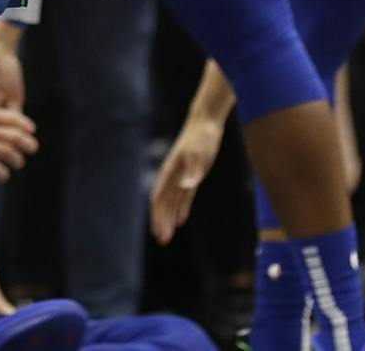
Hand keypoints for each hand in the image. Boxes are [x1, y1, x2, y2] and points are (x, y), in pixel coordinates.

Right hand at [0, 80, 37, 177]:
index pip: (9, 117)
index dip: (24, 124)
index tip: (31, 130)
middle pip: (12, 135)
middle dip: (26, 142)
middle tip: (32, 148)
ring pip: (6, 152)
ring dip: (16, 158)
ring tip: (18, 162)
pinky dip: (1, 171)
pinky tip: (3, 174)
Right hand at [149, 116, 224, 242]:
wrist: (206, 123)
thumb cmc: (200, 137)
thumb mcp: (199, 153)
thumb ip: (192, 171)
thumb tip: (185, 186)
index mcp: (170, 171)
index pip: (159, 197)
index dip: (158, 216)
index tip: (158, 232)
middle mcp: (173, 175)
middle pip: (164, 203)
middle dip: (161, 221)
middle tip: (162, 240)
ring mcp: (182, 175)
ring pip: (172, 201)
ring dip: (169, 218)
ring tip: (167, 236)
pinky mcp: (192, 175)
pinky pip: (184, 197)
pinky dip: (181, 209)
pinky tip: (180, 220)